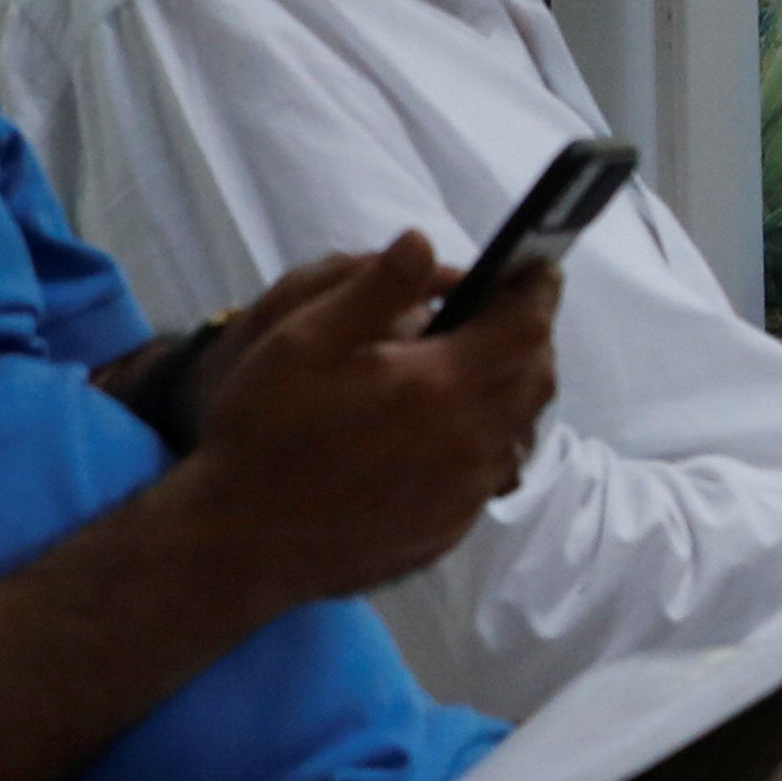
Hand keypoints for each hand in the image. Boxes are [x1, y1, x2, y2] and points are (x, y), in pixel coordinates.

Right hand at [176, 234, 551, 599]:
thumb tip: (425, 241)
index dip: (538, 290)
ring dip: (514, 388)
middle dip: (533, 336)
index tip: (538, 267)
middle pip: (537, 377)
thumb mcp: (303, 340)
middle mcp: (470, 442)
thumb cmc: (265, 430)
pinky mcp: (452, 527)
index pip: (526, 327)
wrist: (243, 539)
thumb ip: (375, 288)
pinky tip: (451, 425)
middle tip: (509, 311)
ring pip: (521, 427)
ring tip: (481, 362)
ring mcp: (465, 491)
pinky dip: (490, 436)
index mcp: (441, 386)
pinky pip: (493, 471)